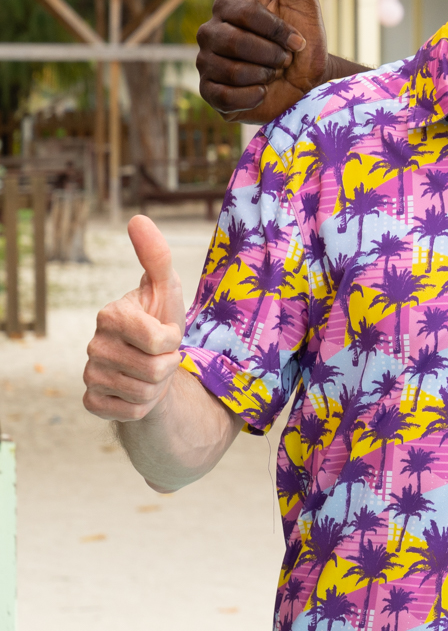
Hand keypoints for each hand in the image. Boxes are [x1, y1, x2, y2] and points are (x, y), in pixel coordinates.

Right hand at [83, 216, 187, 422]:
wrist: (154, 366)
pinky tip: (137, 392)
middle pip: (154, 370)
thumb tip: (138, 217)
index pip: (161, 340)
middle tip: (162, 357)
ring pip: (144, 393)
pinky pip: (130, 412)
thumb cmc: (163, 323)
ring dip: (159, 387)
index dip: (174, 341)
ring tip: (152, 372)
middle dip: (169, 366)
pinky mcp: (92, 401)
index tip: (167, 333)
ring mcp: (90, 374)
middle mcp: (93, 344)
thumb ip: (157, 257)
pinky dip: (143, 407)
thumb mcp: (169, 291)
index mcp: (110, 315)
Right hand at [196, 0, 325, 122]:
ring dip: (262, 75)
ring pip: (227, 70)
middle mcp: (210, 31)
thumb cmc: (304, 41)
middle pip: (231, 42)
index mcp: (228, 6)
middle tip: (284, 60)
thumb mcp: (303, 1)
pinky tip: (263, 92)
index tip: (298, 41)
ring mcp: (206, 62)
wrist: (310, 85)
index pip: (244, 14)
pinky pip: (221, 96)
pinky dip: (250, 97)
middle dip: (270, 54)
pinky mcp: (210, 93)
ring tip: (273, 74)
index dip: (276, 31)